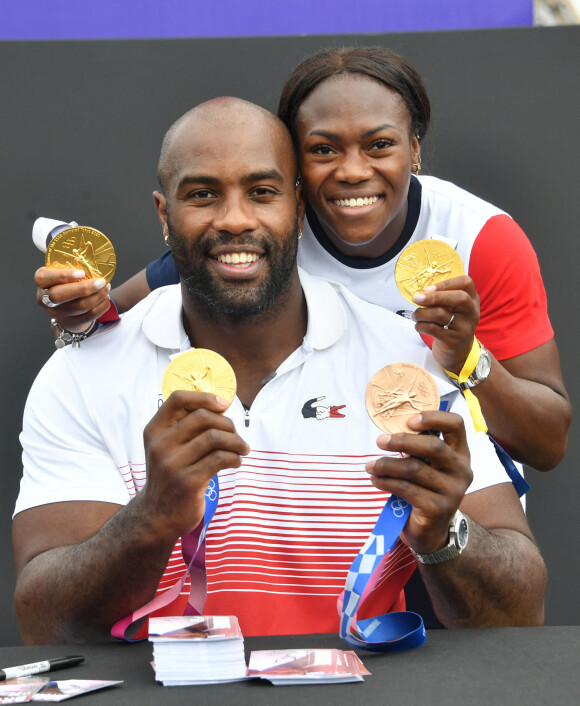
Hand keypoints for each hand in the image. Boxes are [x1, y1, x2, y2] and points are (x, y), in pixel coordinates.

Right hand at [35, 266, 110, 332]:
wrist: (68, 308)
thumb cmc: (67, 283)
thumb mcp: (63, 271)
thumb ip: (71, 265)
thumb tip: (92, 253)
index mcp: (41, 281)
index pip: (44, 278)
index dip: (62, 276)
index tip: (81, 273)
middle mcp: (44, 298)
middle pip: (60, 295)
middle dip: (84, 289)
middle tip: (101, 282)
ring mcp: (56, 313)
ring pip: (77, 307)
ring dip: (96, 297)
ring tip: (106, 288)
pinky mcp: (70, 322)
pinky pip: (88, 316)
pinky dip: (100, 307)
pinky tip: (106, 299)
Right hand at [142, 391, 249, 536]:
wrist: (158, 516)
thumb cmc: (171, 475)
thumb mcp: (168, 448)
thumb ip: (185, 427)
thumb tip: (221, 405)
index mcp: (154, 431)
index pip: (177, 399)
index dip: (204, 397)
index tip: (223, 404)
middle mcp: (160, 445)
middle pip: (202, 417)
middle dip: (227, 423)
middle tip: (236, 435)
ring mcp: (172, 464)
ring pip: (215, 437)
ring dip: (236, 441)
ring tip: (242, 449)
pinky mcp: (188, 482)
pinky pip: (220, 459)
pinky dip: (235, 458)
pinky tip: (236, 462)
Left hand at [365, 411, 472, 554]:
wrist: (430, 532)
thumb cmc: (424, 490)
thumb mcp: (427, 466)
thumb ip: (418, 449)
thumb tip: (390, 430)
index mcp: (460, 454)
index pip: (456, 425)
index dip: (433, 418)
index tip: (409, 421)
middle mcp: (461, 470)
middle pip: (433, 446)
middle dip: (402, 441)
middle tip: (379, 441)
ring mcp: (452, 491)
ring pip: (414, 468)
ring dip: (386, 465)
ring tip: (370, 466)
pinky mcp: (438, 508)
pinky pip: (406, 489)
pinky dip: (386, 482)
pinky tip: (376, 481)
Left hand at [412, 275, 479, 374]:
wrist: (459, 354)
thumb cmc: (451, 326)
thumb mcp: (454, 310)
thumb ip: (443, 299)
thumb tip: (421, 291)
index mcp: (472, 300)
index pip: (466, 283)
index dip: (447, 283)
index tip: (429, 288)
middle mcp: (472, 313)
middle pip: (458, 297)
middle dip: (434, 296)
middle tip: (416, 298)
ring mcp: (464, 328)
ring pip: (440, 314)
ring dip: (421, 313)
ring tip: (415, 316)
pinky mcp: (453, 341)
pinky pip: (433, 329)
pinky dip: (420, 325)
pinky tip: (418, 326)